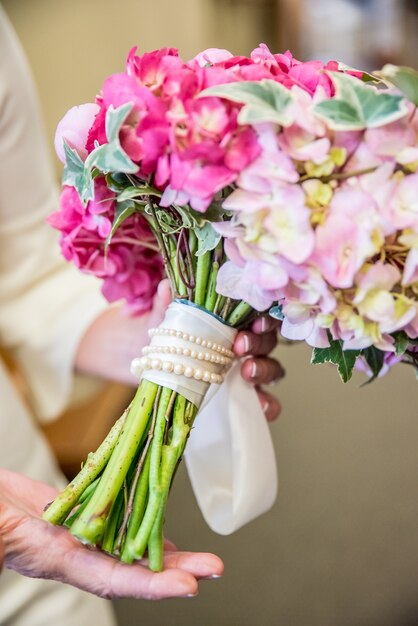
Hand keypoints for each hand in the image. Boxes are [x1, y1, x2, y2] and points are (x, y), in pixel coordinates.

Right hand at [0, 469, 222, 598]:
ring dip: (163, 547)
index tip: (188, 586)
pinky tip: (157, 521)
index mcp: (55, 558)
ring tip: (199, 556)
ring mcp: (76, 531)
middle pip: (133, 565)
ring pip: (128, 541)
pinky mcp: (76, 510)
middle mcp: (73, 550)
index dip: (151, 584)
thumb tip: (5, 542)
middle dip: (175, 569)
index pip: (112, 578)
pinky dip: (138, 517)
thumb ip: (4, 539)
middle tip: (213, 567)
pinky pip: (114, 514)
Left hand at [76, 280, 283, 420]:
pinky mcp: (243, 399)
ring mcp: (247, 373)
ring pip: (273, 369)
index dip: (262, 317)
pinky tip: (260, 406)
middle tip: (240, 347)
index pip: (258, 315)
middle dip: (258, 342)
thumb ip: (167, 306)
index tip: (251, 323)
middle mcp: (245, 346)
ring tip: (248, 373)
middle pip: (268, 340)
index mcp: (233, 323)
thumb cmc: (167, 344)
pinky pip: (267, 402)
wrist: (154, 376)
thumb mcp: (163, 325)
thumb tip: (166, 285)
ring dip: (265, 369)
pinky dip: (268, 404)